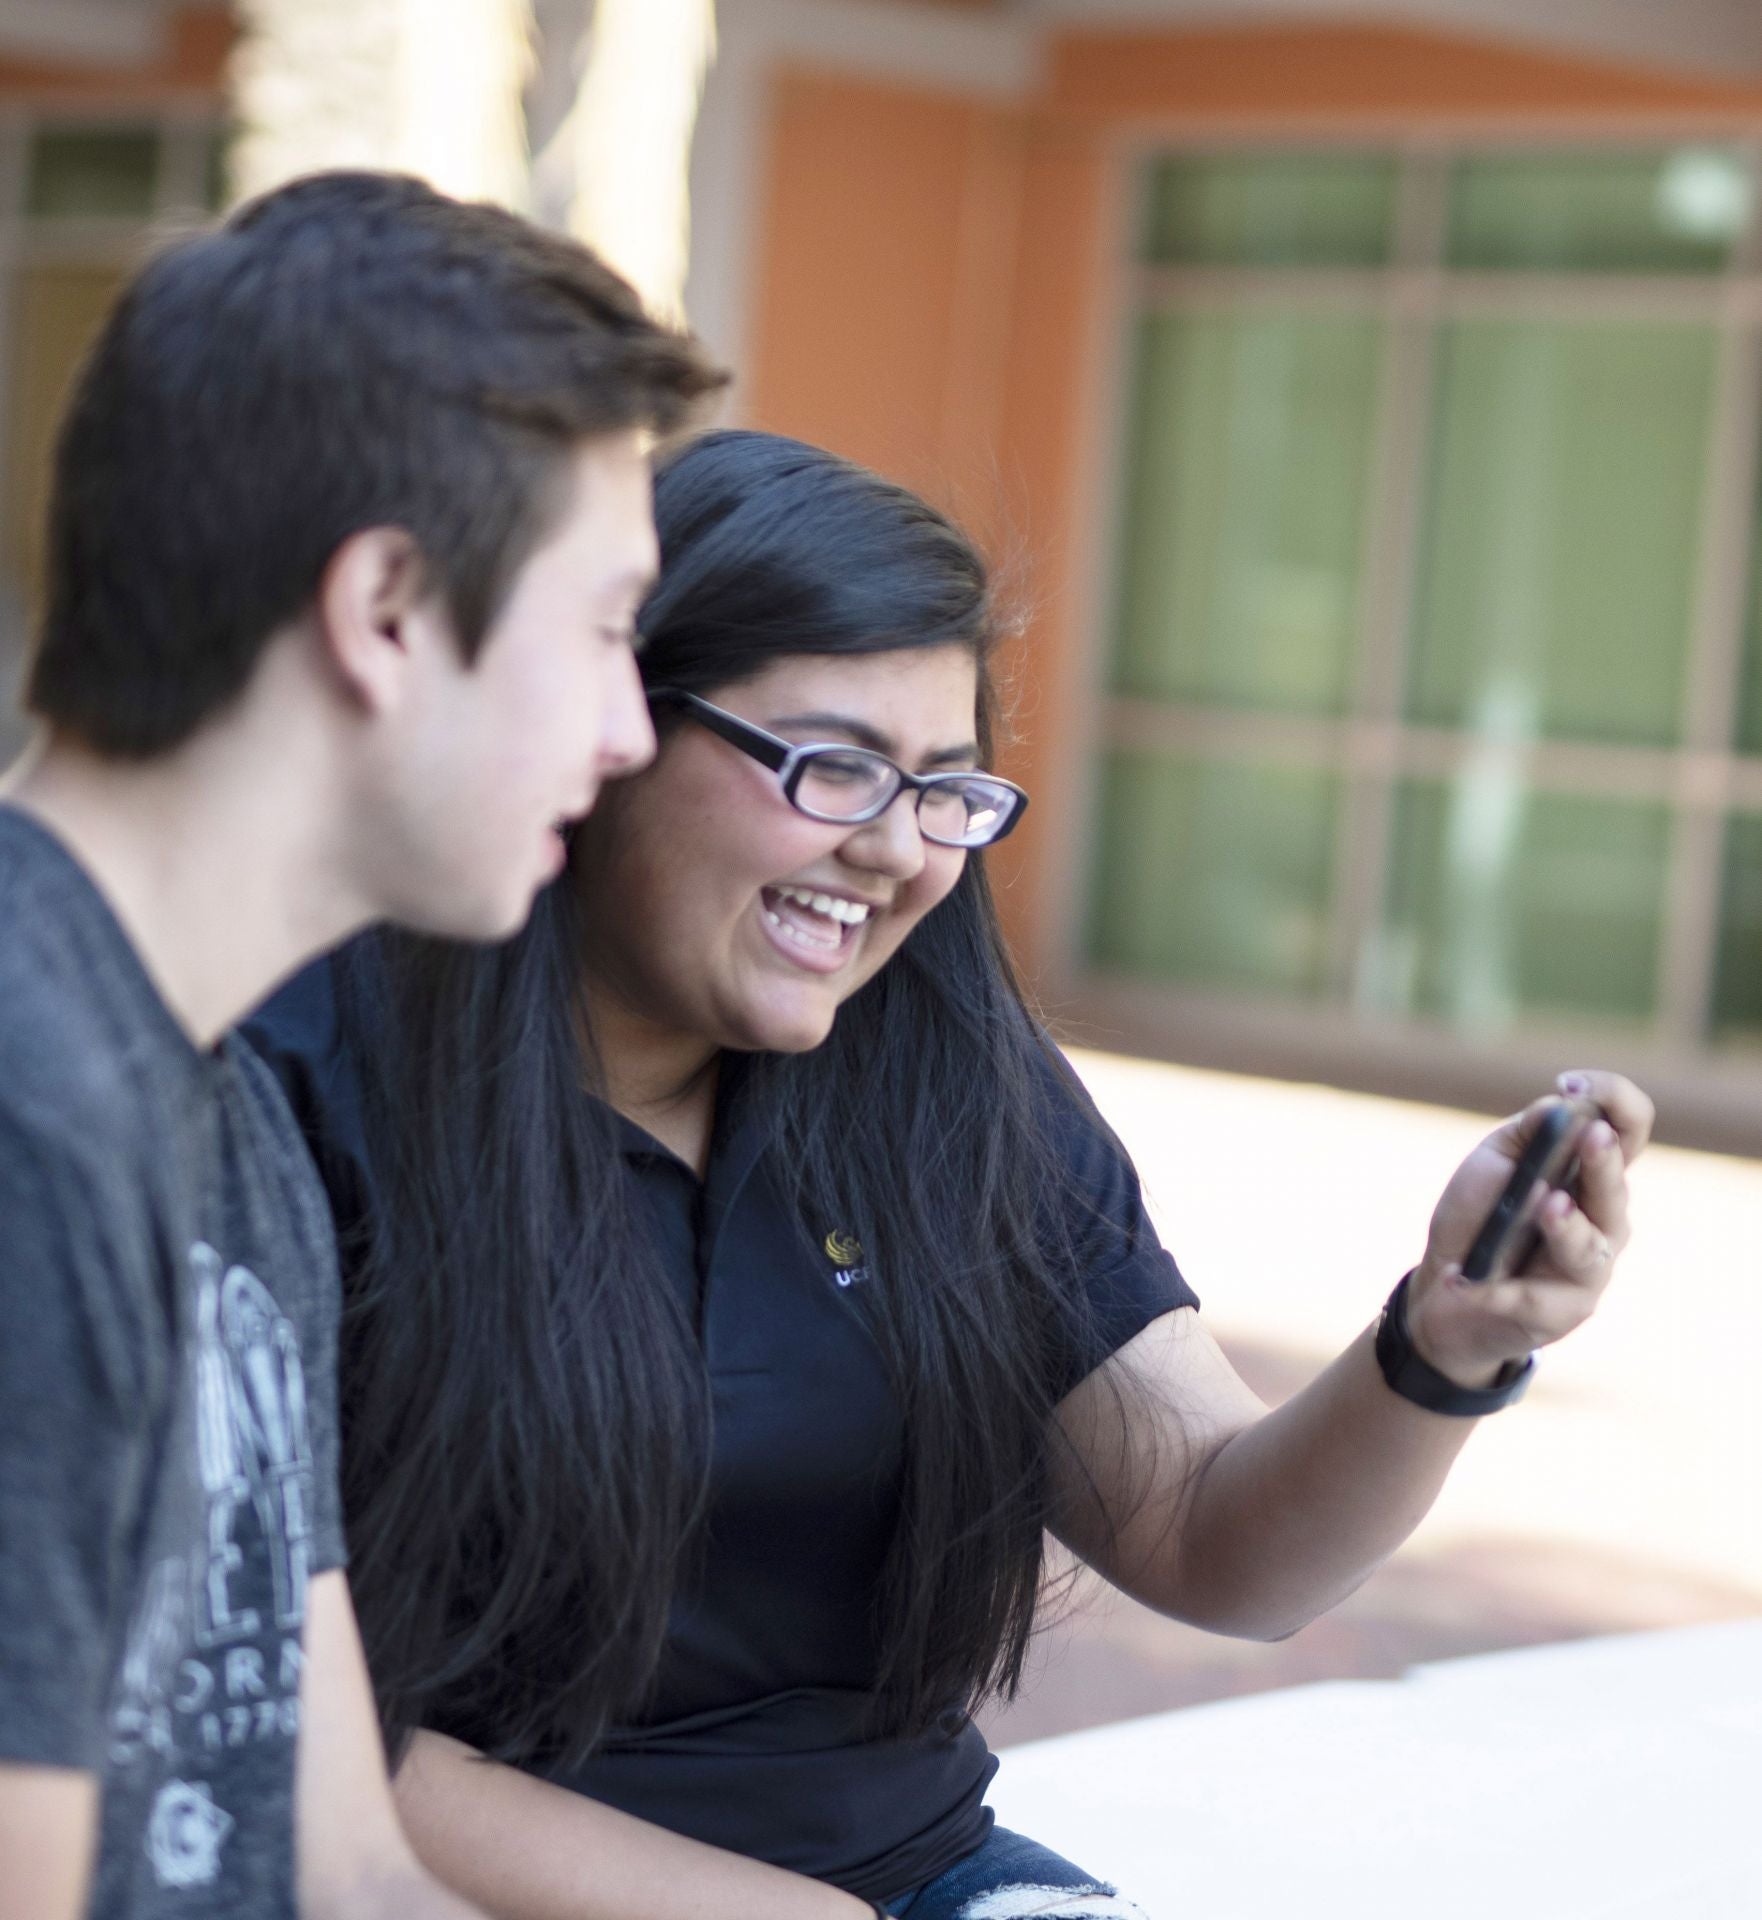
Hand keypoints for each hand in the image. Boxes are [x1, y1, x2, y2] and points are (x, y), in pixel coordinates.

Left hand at [1404, 1070, 1652, 1388]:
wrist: (1443, 1292)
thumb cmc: (1479, 1219)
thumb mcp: (1496, 1164)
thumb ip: (1529, 1134)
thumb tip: (1565, 1101)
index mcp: (1590, 1173)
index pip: (1628, 1128)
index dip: (1615, 1099)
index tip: (1570, 1084)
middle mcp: (1603, 1219)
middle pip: (1616, 1185)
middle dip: (1602, 1160)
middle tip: (1589, 1135)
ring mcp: (1589, 1267)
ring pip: (1587, 1245)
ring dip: (1564, 1225)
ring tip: (1544, 1205)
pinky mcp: (1564, 1312)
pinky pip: (1531, 1296)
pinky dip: (1489, 1286)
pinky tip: (1457, 1280)